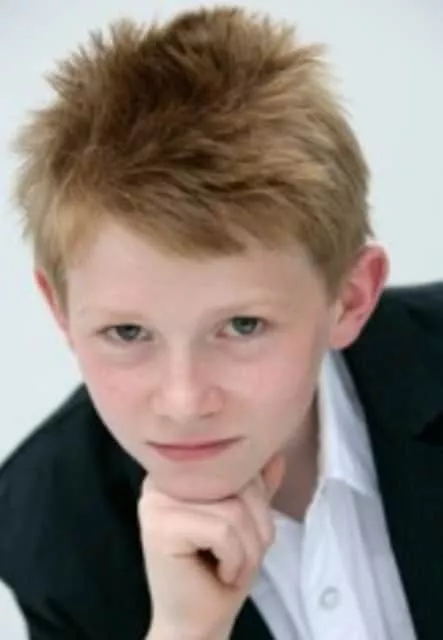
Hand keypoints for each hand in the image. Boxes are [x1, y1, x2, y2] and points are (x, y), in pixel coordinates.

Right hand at [139, 454, 284, 639]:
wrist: (197, 624)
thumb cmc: (221, 570)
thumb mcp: (246, 521)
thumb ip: (256, 487)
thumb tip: (275, 454)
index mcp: (181, 471)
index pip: (237, 464)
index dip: (257, 499)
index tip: (246, 532)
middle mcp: (163, 478)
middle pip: (238, 482)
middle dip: (257, 527)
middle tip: (242, 558)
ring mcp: (156, 500)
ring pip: (233, 509)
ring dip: (248, 550)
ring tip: (232, 568)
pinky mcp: (159, 526)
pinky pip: (222, 531)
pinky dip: (235, 559)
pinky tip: (220, 573)